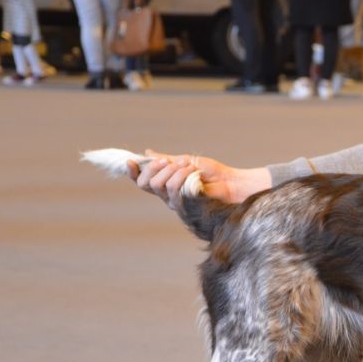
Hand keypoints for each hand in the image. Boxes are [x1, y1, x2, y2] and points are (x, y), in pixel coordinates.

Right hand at [125, 150, 268, 206]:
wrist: (231, 183)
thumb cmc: (213, 173)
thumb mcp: (186, 161)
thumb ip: (166, 160)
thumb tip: (147, 153)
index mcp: (166, 184)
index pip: (143, 181)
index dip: (133, 173)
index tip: (130, 161)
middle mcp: (167, 196)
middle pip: (146, 184)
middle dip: (154, 169)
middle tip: (170, 161)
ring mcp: (175, 203)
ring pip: (159, 186)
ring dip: (173, 171)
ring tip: (189, 167)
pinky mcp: (185, 208)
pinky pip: (174, 190)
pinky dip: (182, 176)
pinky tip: (194, 173)